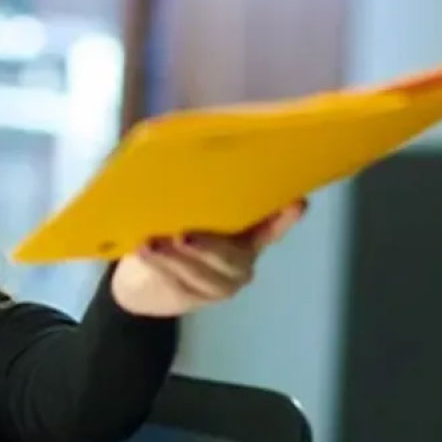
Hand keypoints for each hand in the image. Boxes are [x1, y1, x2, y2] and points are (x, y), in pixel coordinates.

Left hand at [110, 201, 306, 316]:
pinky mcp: (196, 298)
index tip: (297, 204)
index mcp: (248, 231)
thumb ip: (192, 187)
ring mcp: (221, 282)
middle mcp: (242, 258)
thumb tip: (178, 144)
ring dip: (175, 259)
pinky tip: (144, 253)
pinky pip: (180, 284)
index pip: (272, 225)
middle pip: (233, 257)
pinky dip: (161, 267)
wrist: (149, 279)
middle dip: (208, 247)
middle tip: (182, 235)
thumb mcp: (186, 206)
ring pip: (203, 275)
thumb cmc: (174, 228)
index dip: (284, 217)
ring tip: (150, 244)